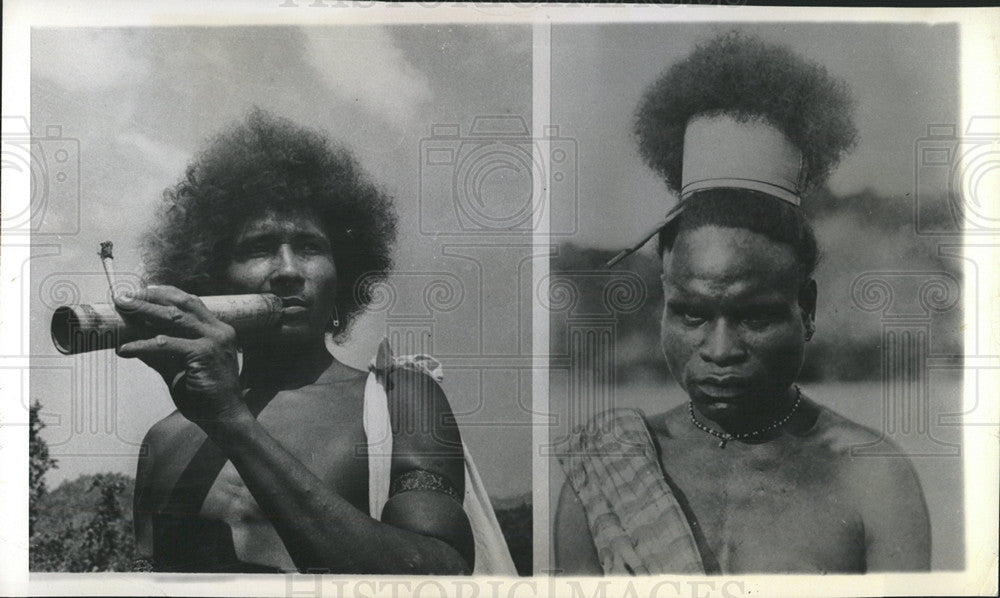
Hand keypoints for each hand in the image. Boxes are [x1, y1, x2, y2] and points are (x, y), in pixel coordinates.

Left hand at [114, 285, 246, 428]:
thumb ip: (162, 353)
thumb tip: (136, 341)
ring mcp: (214, 340)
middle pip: (181, 303)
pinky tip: (126, 349)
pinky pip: (166, 345)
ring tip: (123, 309)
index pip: (191, 302)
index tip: (141, 291)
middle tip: (125, 296)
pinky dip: (143, 346)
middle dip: (150, 297)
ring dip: (144, 311)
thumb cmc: (205, 396)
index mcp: (218, 330)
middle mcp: (219, 330)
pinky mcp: (204, 354)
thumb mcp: (180, 368)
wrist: (224, 417)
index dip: (165, 293)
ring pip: (173, 318)